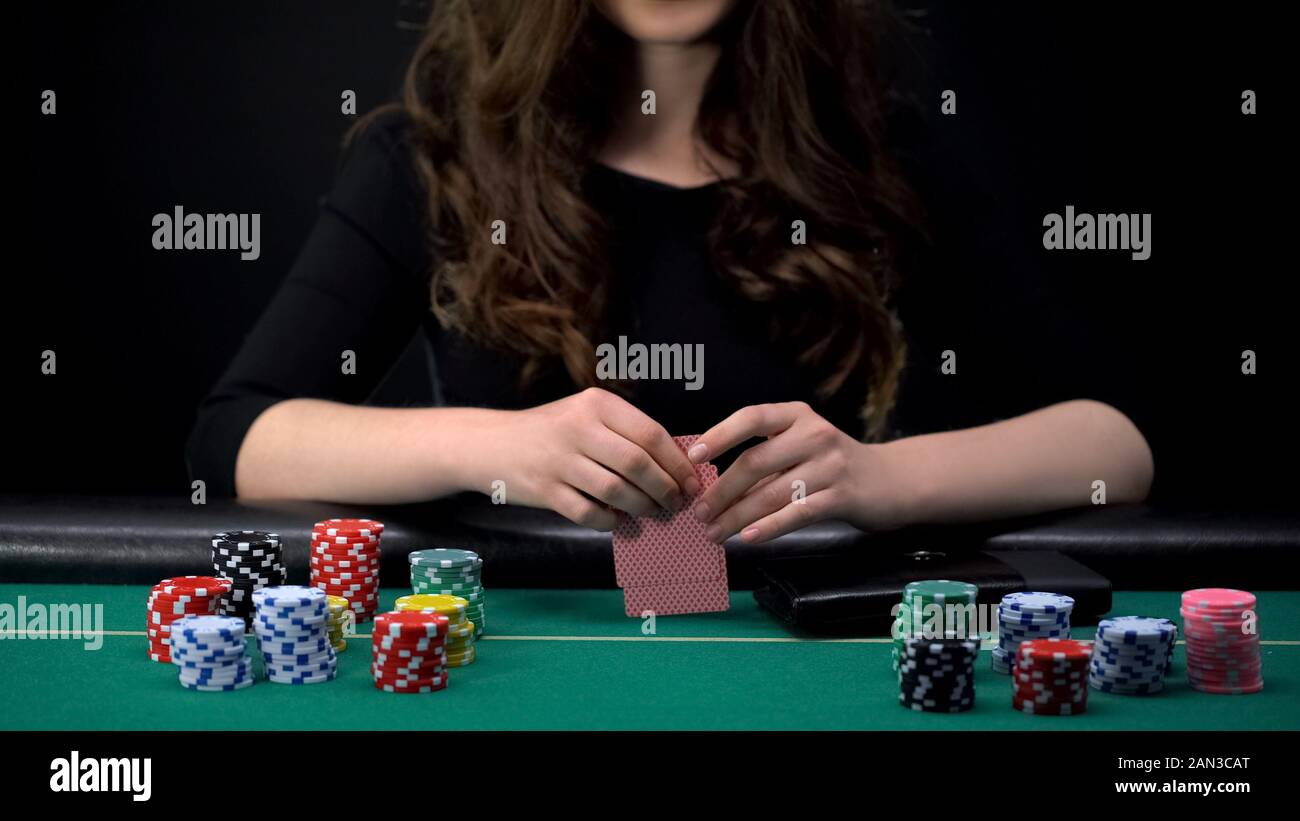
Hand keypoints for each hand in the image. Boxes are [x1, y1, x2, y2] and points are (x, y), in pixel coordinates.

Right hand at [464, 388, 699, 530]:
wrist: (492, 444)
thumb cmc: (551, 431)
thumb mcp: (586, 415)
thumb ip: (626, 433)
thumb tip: (675, 465)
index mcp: (597, 404)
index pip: (651, 434)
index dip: (677, 463)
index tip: (691, 482)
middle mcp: (579, 428)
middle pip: (638, 463)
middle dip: (666, 488)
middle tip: (677, 503)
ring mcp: (560, 460)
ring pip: (617, 491)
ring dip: (643, 507)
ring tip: (654, 513)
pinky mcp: (545, 490)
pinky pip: (589, 513)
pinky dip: (610, 521)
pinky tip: (618, 520)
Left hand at [688, 401, 910, 542]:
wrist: (890, 480)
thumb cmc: (832, 464)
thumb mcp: (801, 446)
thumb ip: (765, 457)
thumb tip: (712, 485)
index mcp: (796, 415)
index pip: (751, 417)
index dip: (719, 435)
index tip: (692, 457)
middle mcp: (814, 433)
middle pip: (755, 461)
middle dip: (721, 491)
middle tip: (700, 513)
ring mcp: (830, 464)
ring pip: (771, 493)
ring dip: (737, 517)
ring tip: (715, 533)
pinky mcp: (842, 496)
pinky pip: (797, 514)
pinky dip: (769, 528)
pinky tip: (748, 539)